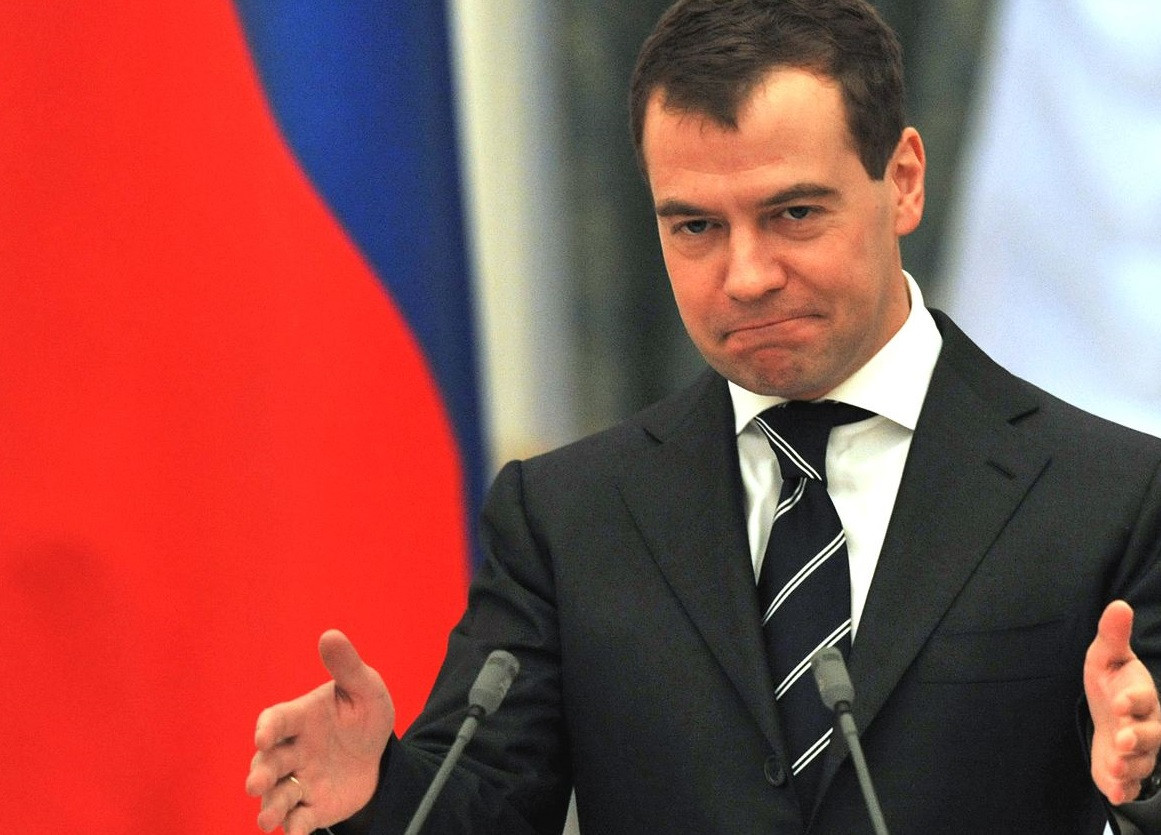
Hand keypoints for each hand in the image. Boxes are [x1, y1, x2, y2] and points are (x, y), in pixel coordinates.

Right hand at [246, 630, 394, 833]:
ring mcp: (301, 780)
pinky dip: (295, 827)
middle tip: (256, 784)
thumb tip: (330, 635)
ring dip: (270, 807)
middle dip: (260, 774)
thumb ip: (346, 666)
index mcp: (301, 718)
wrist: (379, 754)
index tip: (264, 735)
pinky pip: (300, 819)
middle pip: (269, 762)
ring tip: (267, 820)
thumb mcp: (364, 687)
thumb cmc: (362, 714)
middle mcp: (294, 750)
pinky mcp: (313, 806)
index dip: (268, 727)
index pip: (277, 720)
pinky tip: (295, 832)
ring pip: (278, 795)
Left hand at [1085, 600, 1160, 804]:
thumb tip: (1118, 605)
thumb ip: (1112, 635)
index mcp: (1140, 695)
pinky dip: (1123, 787)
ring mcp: (1138, 749)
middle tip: (1119, 739)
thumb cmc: (1111, 680)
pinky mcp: (1127, 769)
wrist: (1109, 713)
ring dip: (1129, 765)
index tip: (1120, 701)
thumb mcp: (1106, 656)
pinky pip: (1131, 782)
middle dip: (1136, 738)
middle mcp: (1145, 724)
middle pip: (1150, 734)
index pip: (1143, 697)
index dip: (1134, 700)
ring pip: (1142, 761)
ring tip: (1113, 766)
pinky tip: (1113, 791)